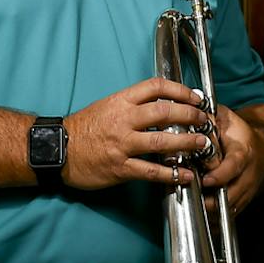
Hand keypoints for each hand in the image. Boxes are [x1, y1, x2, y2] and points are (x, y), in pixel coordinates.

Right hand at [63, 76, 214, 189]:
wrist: (58, 149)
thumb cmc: (84, 128)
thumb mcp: (107, 106)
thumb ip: (133, 105)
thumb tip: (163, 104)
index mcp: (121, 101)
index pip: (156, 87)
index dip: (180, 90)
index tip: (195, 97)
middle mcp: (124, 120)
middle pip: (165, 112)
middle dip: (191, 115)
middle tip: (205, 120)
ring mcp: (122, 144)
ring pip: (162, 141)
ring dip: (187, 142)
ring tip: (203, 144)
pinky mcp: (120, 167)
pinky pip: (151, 171)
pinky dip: (172, 174)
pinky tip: (186, 175)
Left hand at [199, 102, 263, 214]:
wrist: (263, 148)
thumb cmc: (239, 133)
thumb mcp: (227, 118)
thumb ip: (211, 118)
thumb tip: (191, 116)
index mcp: (243, 153)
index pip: (234, 167)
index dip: (220, 175)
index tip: (206, 180)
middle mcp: (248, 174)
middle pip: (231, 194)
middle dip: (211, 201)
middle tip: (190, 198)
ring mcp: (247, 190)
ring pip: (230, 209)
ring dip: (211, 212)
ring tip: (191, 208)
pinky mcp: (244, 201)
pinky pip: (230, 216)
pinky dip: (215, 220)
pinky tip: (201, 218)